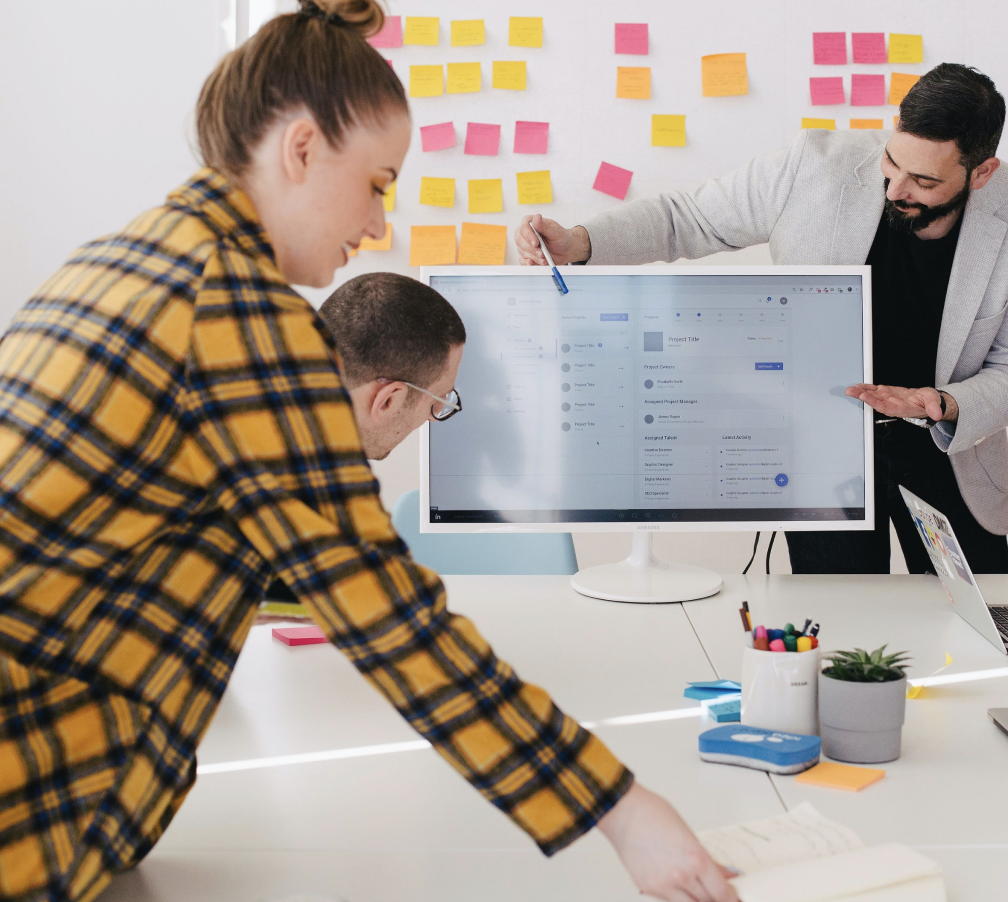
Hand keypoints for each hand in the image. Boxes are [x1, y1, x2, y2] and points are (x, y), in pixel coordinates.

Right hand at [514, 214, 590, 264]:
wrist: (566, 250)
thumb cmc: (562, 238)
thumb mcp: (555, 232)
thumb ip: (544, 226)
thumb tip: (536, 217)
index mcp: (533, 224)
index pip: (524, 226)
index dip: (528, 235)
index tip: (536, 243)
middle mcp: (527, 234)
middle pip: (520, 240)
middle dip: (531, 249)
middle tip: (542, 253)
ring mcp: (526, 245)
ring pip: (522, 251)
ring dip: (533, 257)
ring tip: (544, 259)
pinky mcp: (527, 255)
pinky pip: (522, 260)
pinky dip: (528, 263)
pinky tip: (533, 263)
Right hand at [597, 781, 738, 901]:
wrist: (620, 812)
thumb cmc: (650, 812)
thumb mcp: (687, 832)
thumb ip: (706, 857)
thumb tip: (721, 872)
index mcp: (695, 858)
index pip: (722, 893)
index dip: (732, 899)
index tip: (735, 898)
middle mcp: (681, 875)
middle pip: (708, 901)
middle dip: (716, 898)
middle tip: (718, 892)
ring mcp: (663, 885)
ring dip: (697, 900)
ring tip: (699, 891)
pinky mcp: (648, 888)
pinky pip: (669, 900)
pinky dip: (677, 896)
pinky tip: (678, 886)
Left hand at [845, 384, 956, 421]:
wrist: (926, 401)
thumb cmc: (929, 402)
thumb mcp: (934, 403)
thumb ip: (933, 408)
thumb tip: (937, 414)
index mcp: (902, 409)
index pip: (886, 407)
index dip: (875, 402)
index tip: (866, 397)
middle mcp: (892, 405)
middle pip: (875, 402)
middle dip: (863, 397)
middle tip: (852, 392)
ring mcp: (888, 399)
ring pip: (873, 396)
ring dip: (861, 393)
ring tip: (850, 389)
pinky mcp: (887, 393)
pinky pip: (875, 391)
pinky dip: (866, 388)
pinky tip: (857, 386)